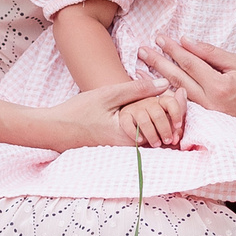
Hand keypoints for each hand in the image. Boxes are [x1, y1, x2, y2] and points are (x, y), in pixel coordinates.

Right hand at [45, 78, 182, 148]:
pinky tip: (150, 113)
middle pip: (163, 137)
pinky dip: (151, 127)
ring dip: (164, 123)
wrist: (55, 129)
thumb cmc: (79, 111)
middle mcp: (130, 149)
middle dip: (174, 120)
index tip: (180, 96)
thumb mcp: (108, 95)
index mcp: (130, 136)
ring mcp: (125, 151)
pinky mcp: (120, 149)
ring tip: (168, 106)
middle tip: (179, 99)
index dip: (177, 112)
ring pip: (155, 139)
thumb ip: (137, 90)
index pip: (164, 128)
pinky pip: (143, 140)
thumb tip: (165, 84)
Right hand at [115, 92, 183, 146]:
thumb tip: (182, 91)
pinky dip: (135, 133)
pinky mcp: (119, 118)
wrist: (112, 122)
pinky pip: (128, 124)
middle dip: (165, 129)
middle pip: (158, 113)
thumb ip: (174, 106)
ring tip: (156, 144)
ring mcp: (130, 109)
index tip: (178, 126)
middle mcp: (143, 103)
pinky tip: (140, 141)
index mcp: (155, 100)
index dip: (177, 112)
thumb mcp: (161, 114)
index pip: (169, 101)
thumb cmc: (138, 118)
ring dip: (152, 134)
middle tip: (168, 141)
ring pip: (145, 120)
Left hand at [139, 36, 235, 126]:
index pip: (190, 63)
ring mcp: (207, 114)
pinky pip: (184, 105)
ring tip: (140, 69)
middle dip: (158, 63)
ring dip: (158, 80)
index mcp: (220, 85)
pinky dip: (168, 95)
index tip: (159, 37)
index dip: (173, 49)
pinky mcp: (207, 121)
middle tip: (141, 50)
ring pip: (176, 94)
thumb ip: (210, 53)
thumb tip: (186, 41)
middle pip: (178, 78)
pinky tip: (156, 89)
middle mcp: (211, 102)